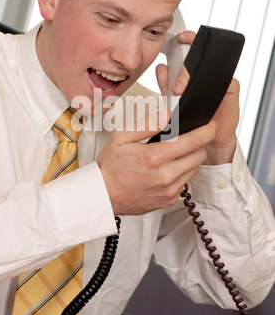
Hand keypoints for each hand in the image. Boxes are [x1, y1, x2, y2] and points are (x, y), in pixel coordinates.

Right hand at [97, 110, 216, 215]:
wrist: (103, 195)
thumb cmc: (110, 166)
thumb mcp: (121, 137)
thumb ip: (147, 124)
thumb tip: (167, 115)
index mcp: (155, 157)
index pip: (193, 141)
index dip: (207, 130)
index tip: (210, 125)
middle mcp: (166, 176)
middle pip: (200, 155)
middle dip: (197, 144)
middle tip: (187, 138)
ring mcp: (169, 190)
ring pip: (195, 169)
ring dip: (190, 159)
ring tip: (174, 155)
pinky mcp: (169, 200)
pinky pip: (185, 183)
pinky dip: (180, 174)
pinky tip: (166, 170)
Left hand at [156, 31, 239, 164]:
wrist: (207, 138)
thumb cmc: (191, 117)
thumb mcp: (173, 100)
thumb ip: (166, 84)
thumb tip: (160, 67)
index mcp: (196, 70)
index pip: (194, 48)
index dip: (189, 39)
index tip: (179, 38)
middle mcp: (209, 71)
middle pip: (201, 56)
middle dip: (186, 63)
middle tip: (176, 78)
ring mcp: (221, 78)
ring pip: (211, 67)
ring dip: (194, 76)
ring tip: (180, 89)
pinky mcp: (231, 88)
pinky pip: (224, 80)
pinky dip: (211, 86)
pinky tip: (200, 94)